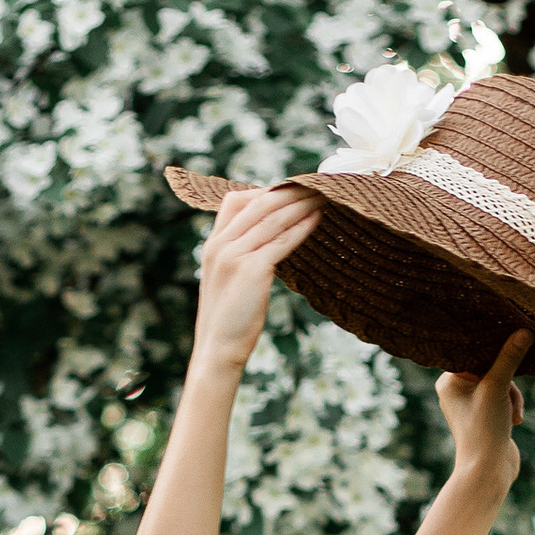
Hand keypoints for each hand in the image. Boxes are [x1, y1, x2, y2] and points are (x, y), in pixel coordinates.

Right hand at [191, 183, 321, 378]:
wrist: (217, 350)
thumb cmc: (228, 321)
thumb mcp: (229, 282)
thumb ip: (241, 258)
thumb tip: (269, 244)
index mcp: (212, 245)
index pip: (235, 201)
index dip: (264, 192)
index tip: (289, 191)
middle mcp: (221, 245)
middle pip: (259, 204)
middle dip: (288, 192)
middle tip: (314, 184)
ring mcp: (234, 256)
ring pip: (272, 219)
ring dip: (299, 204)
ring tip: (321, 196)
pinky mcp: (251, 270)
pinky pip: (281, 241)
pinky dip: (301, 227)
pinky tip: (316, 219)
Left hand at [436, 331, 528, 500]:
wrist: (488, 472)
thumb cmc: (484, 430)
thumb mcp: (498, 388)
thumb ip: (509, 358)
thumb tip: (523, 331)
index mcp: (449, 381)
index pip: (471, 352)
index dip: (491, 347)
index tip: (510, 338)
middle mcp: (456, 390)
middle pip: (489, 365)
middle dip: (507, 379)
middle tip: (510, 394)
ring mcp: (472, 403)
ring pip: (501, 381)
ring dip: (513, 395)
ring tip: (513, 415)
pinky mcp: (487, 413)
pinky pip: (504, 396)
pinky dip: (512, 405)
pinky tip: (514, 421)